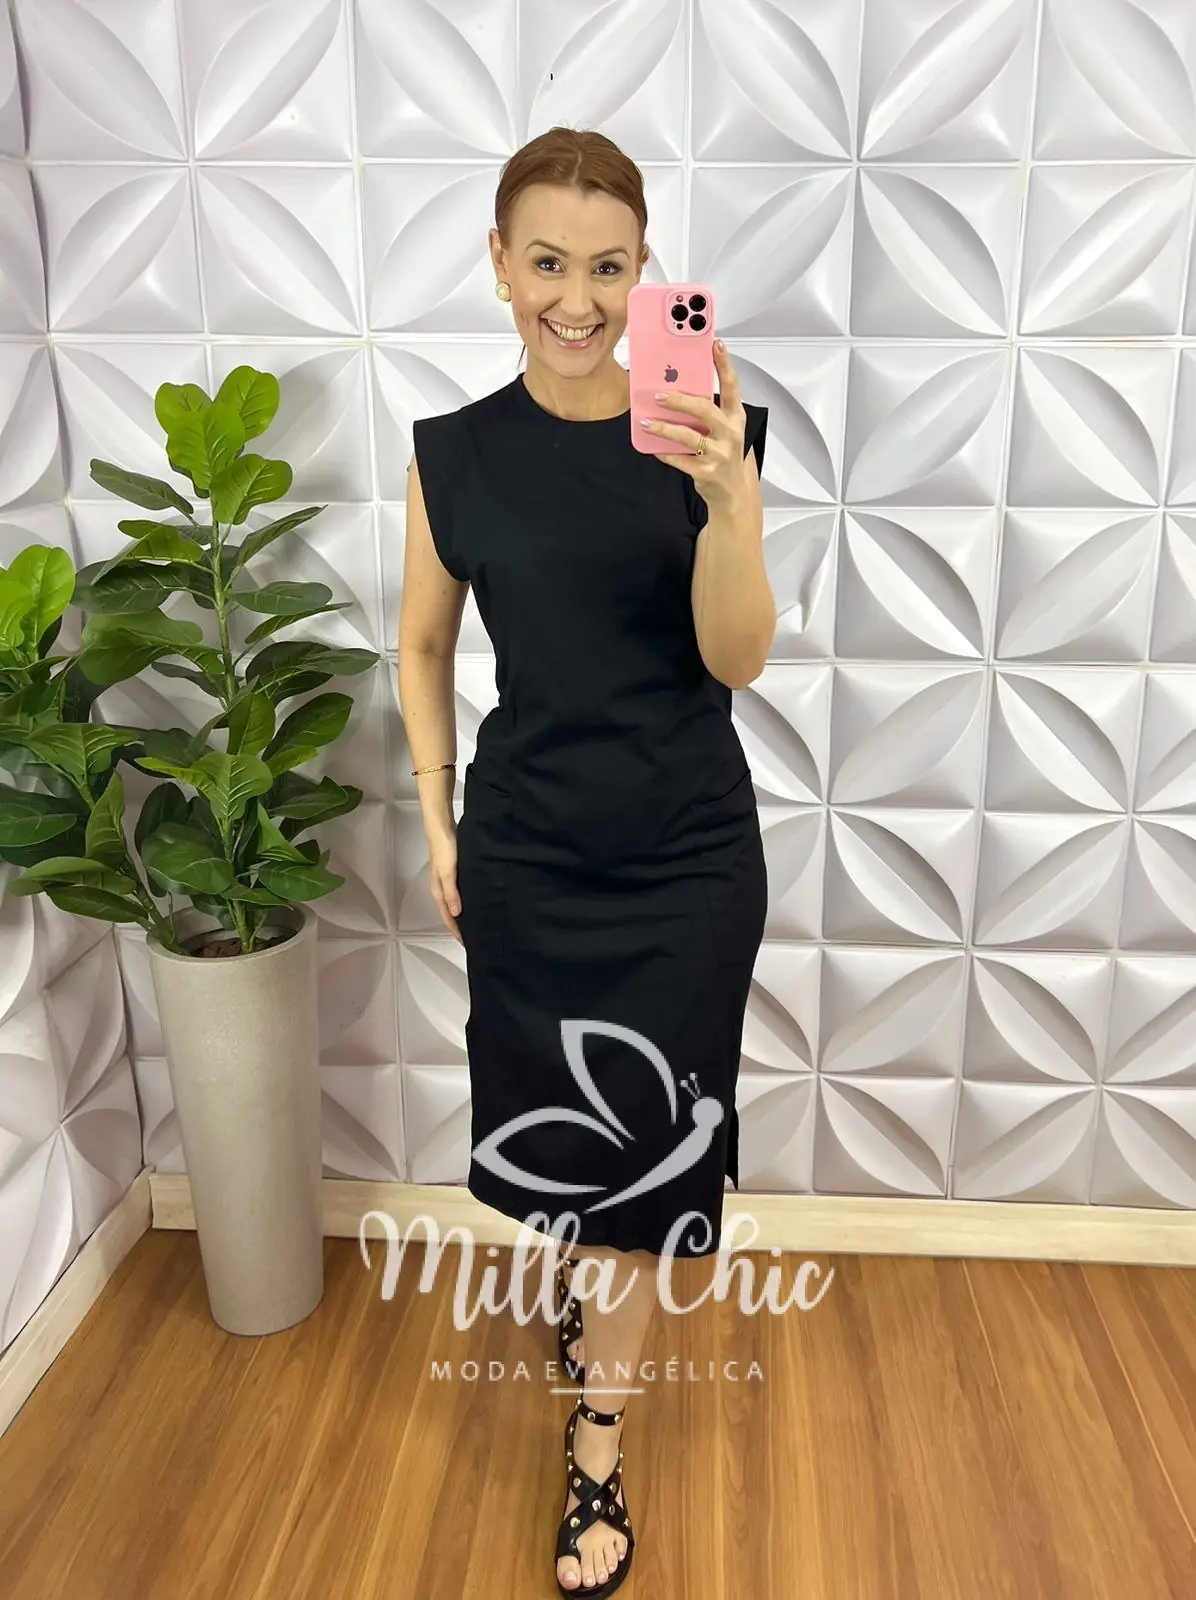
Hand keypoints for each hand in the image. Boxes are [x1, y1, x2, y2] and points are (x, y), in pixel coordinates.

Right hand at [428, 829, 463, 942]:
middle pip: (449, 912)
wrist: (442, 829)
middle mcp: (441, 889)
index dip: (455, 930)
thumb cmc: (444, 850)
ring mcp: (446, 881)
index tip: (466, 943)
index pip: (447, 917)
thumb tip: (456, 914)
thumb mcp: (448, 873)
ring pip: (454, 903)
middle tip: (472, 937)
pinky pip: (458, 893)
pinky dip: (464, 901)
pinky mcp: (453, 873)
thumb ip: (451, 893)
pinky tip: (473, 901)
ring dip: (461, 914)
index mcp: (438, 891)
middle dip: (458, 926)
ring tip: (474, 923)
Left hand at [638, 339, 745, 511]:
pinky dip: (664, 452)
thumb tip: (676, 389)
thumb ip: (707, 412)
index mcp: (736, 418)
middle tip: (659, 395)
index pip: (732, 387)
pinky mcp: (706, 472)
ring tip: (646, 422)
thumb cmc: (724, 455)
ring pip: (688, 436)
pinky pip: (680, 459)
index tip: (715, 345)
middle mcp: (730, 434)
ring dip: (664, 428)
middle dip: (680, 400)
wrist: (732, 493)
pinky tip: (652, 447)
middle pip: (705, 409)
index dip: (724, 365)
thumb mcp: (723, 430)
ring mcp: (720, 454)